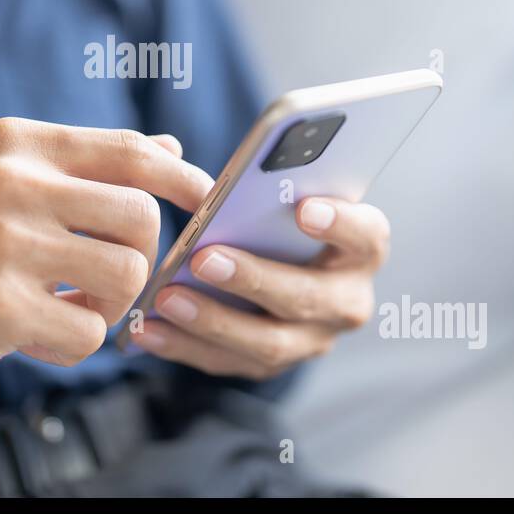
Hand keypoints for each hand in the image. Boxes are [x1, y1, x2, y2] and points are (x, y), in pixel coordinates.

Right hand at [0, 118, 211, 465]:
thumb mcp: (5, 185)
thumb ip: (84, 168)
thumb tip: (170, 146)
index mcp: (16, 145)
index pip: (130, 150)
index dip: (182, 176)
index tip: (204, 200)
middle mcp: (11, 181)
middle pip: (141, 215)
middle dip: (138, 258)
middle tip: (100, 280)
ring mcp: (4, 242)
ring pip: (126, 274)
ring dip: (109, 304)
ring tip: (67, 307)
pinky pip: (90, 330)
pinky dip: (73, 343)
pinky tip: (34, 336)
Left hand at [129, 197, 388, 379]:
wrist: (275, 265)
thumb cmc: (272, 215)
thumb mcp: (276, 193)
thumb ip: (252, 177)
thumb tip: (174, 149)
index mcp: (360, 247)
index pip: (366, 236)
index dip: (340, 224)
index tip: (303, 207)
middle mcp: (346, 299)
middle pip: (307, 296)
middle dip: (254, 278)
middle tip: (204, 257)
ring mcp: (311, 339)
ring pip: (268, 342)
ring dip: (213, 320)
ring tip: (166, 298)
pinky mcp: (271, 364)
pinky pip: (227, 362)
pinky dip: (184, 346)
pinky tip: (147, 329)